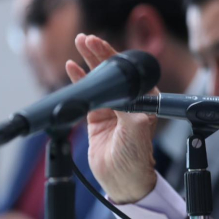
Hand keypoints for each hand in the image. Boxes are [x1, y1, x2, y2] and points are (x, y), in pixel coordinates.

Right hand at [66, 34, 157, 203]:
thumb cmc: (135, 156)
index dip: (114, 57)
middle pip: (113, 72)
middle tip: (86, 39)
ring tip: (79, 44)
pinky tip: (72, 67)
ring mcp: (113, 107)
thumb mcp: (135, 130)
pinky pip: (88, 93)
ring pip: (100, 80)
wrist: (121, 179)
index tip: (101, 44)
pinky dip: (80, 79)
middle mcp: (130, 101)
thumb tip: (118, 90)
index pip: (129, 72)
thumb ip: (128, 109)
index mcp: (145, 100)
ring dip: (88, 62)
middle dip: (99, 54)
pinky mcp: (98, 116)